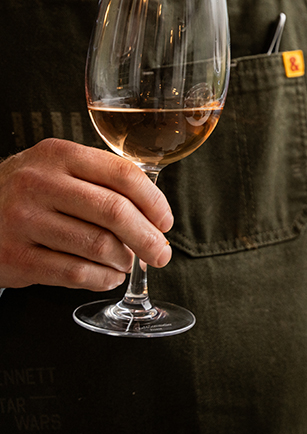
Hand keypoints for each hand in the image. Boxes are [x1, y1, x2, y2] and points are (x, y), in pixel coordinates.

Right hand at [0, 139, 173, 290]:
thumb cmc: (29, 192)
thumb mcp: (58, 169)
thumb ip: (102, 180)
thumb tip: (155, 213)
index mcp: (58, 155)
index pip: (123, 174)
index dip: (154, 201)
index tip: (165, 221)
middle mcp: (38, 183)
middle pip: (114, 212)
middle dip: (148, 237)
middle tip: (161, 253)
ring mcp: (22, 220)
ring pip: (98, 246)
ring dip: (124, 260)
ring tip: (128, 262)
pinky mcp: (14, 257)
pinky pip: (75, 273)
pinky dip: (102, 279)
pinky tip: (109, 277)